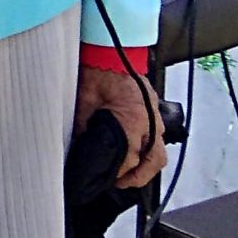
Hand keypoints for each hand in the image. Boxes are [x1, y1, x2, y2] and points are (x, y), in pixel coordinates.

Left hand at [75, 66, 167, 188]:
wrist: (110, 53)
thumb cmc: (97, 74)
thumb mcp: (83, 104)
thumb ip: (84, 129)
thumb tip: (78, 148)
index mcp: (132, 122)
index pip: (128, 160)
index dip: (116, 174)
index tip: (105, 181)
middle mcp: (150, 123)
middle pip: (151, 162)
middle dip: (136, 177)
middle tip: (119, 184)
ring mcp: (155, 118)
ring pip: (159, 153)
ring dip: (146, 168)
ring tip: (129, 176)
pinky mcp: (155, 113)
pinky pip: (157, 139)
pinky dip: (149, 152)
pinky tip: (137, 156)